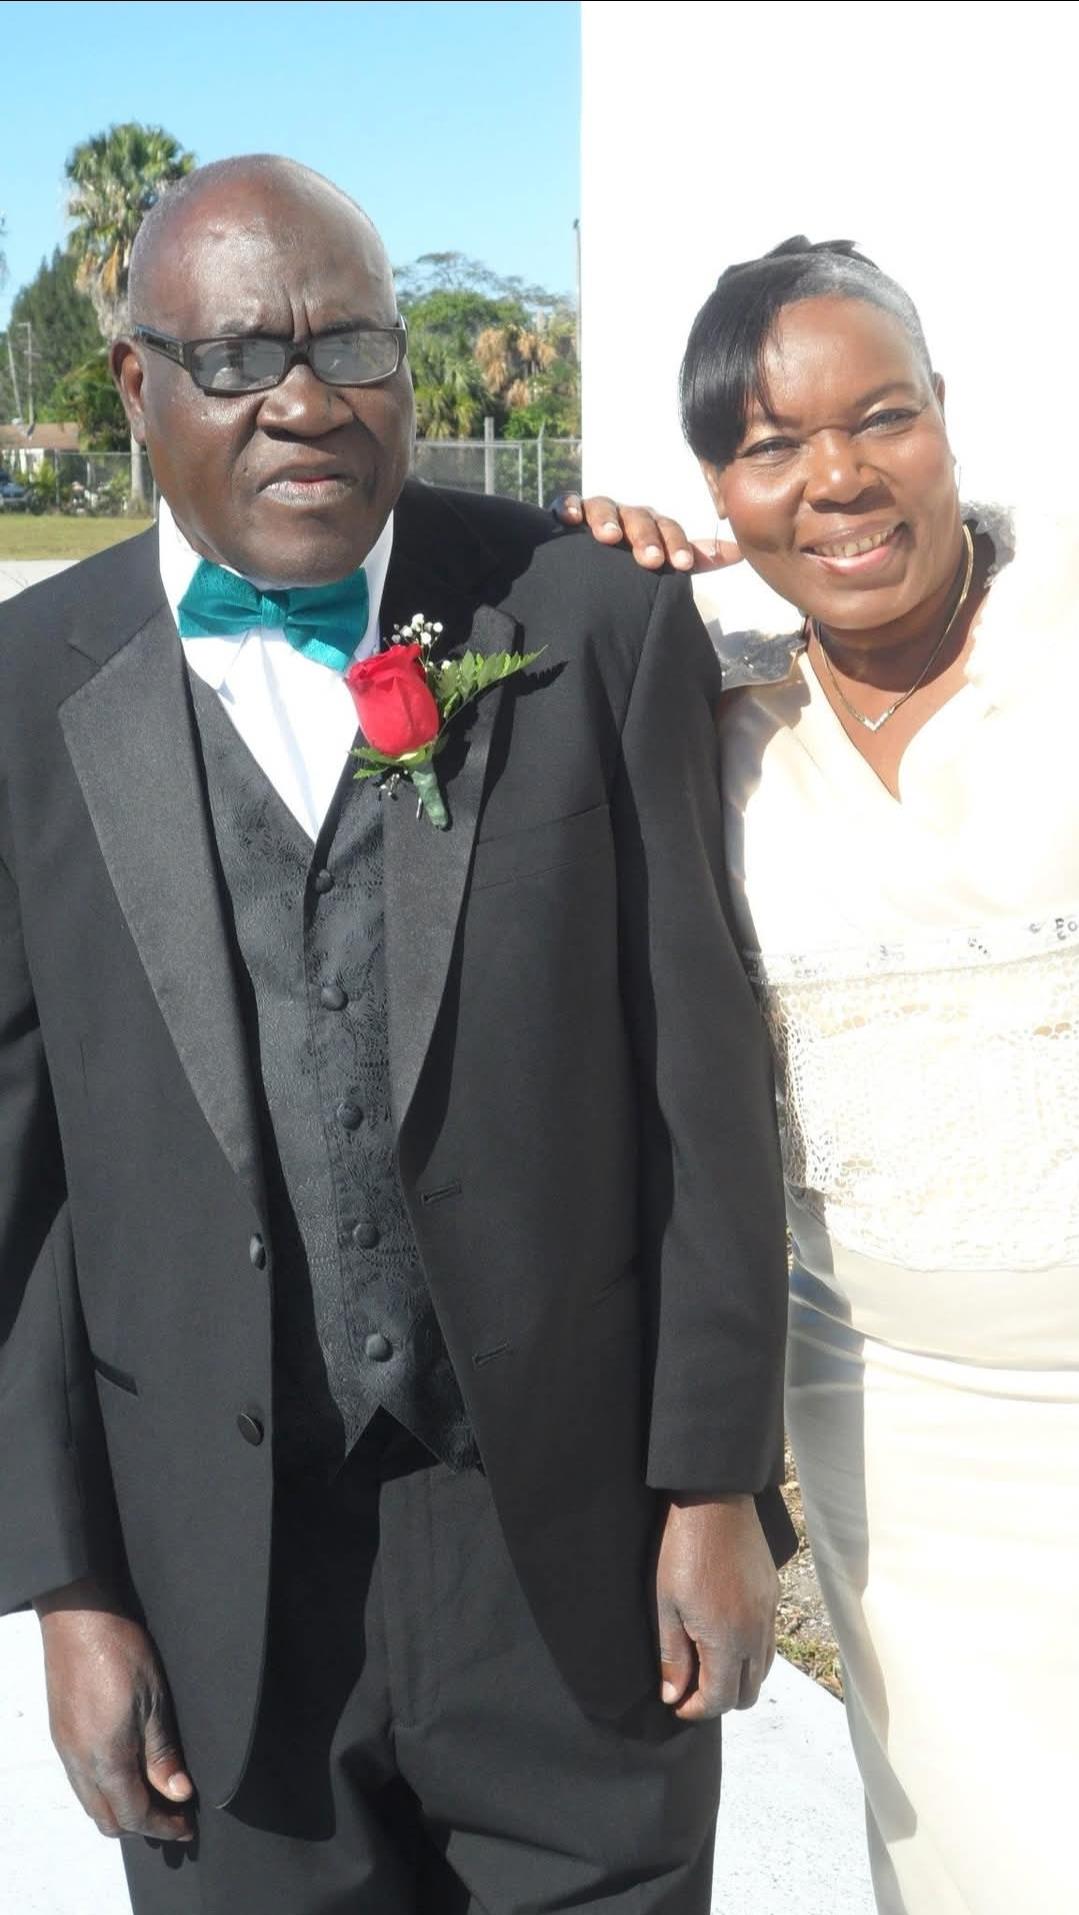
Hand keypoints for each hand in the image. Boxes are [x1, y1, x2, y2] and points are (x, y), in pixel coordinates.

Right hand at [35, 1577, 194, 1840]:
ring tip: (153, 1797)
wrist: (78, 1616)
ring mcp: (66, 1750)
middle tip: (174, 1816)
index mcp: (107, 1758)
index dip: (163, 1827)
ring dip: (122, 1811)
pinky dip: (105, 1792)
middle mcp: (80, 1763)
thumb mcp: (155, 1700)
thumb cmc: (119, 1649)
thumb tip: (178, 1793)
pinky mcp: (61, 1735)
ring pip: (92, 1804)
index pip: (135, 1815)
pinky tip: (126, 1773)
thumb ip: (163, 1753)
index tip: (186, 1828)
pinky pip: (81, 1783)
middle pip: (109, 1819)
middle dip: (143, 1827)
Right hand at [553, 493, 742, 574]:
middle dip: (646, 538)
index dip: (676, 545)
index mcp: (654, 526)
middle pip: (639, 518)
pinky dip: (567, 506)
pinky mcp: (570, 513)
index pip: (669, 530)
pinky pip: (567, 503)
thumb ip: (699, 558)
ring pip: (605, 507)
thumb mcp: (668, 563)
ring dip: (608, 520)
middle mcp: (628, 516)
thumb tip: (741, 552)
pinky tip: (568, 518)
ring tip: (610, 537)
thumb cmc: (635, 565)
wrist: (596, 567)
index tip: (682, 565)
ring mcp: (599, 512)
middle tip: (650, 560)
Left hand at [654, 1495, 777, 1718]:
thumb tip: (673, 1693)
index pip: (720, 1699)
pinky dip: (751, 1653)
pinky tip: (726, 1635)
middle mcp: (756, 1635)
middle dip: (720, 1699)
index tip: (677, 1702)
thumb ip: (673, 1656)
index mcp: (728, 1642)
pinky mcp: (773, 1595)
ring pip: (762, 1670)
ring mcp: (769, 1614)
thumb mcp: (666, 1606)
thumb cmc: (683, 1552)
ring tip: (708, 1663)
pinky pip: (768, 1640)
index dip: (696, 1709)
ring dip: (739, 1678)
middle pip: (748, 1694)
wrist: (714, 1503)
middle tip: (692, 1686)